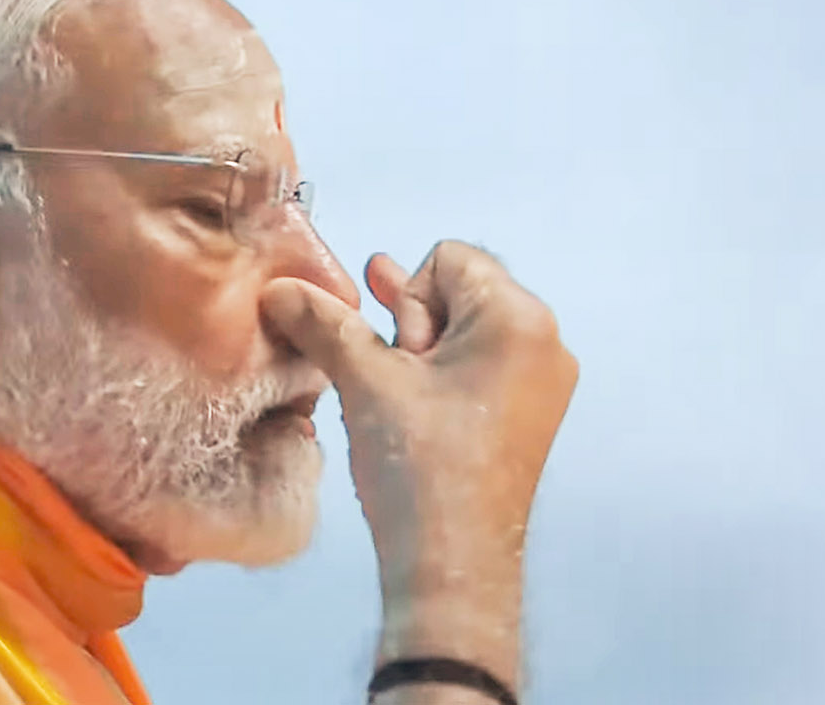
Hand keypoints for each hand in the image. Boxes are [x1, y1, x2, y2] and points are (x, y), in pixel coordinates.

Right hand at [261, 241, 577, 676]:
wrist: (451, 565)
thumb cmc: (420, 465)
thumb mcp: (365, 381)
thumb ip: (324, 323)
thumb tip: (280, 288)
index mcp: (519, 319)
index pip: (449, 259)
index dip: (408, 297)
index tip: (400, 354)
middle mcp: (544, 342)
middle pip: (460, 291)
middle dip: (412, 322)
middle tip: (391, 371)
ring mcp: (541, 383)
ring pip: (464, 333)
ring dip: (420, 351)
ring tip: (388, 385)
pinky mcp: (528, 417)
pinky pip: (478, 369)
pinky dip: (440, 377)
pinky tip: (404, 401)